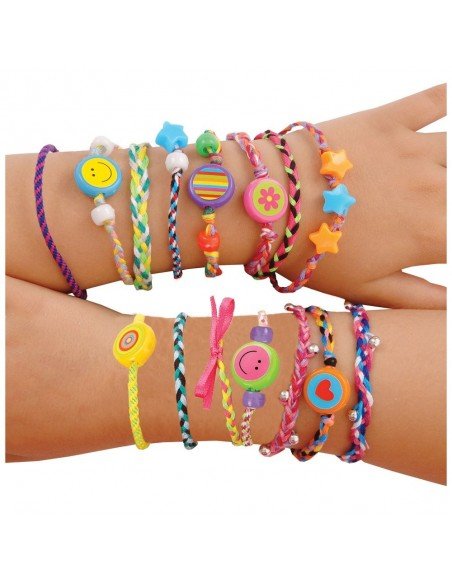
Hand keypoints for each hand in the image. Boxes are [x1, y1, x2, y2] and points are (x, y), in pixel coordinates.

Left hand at [281, 85, 445, 307]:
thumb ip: (420, 298)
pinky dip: (448, 95)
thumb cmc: (314, 253)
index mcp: (433, 234)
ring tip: (444, 175)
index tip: (444, 239)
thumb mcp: (367, 288)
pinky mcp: (389, 121)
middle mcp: (435, 189)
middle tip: (441, 208)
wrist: (270, 203)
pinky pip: (433, 100)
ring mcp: (414, 150)